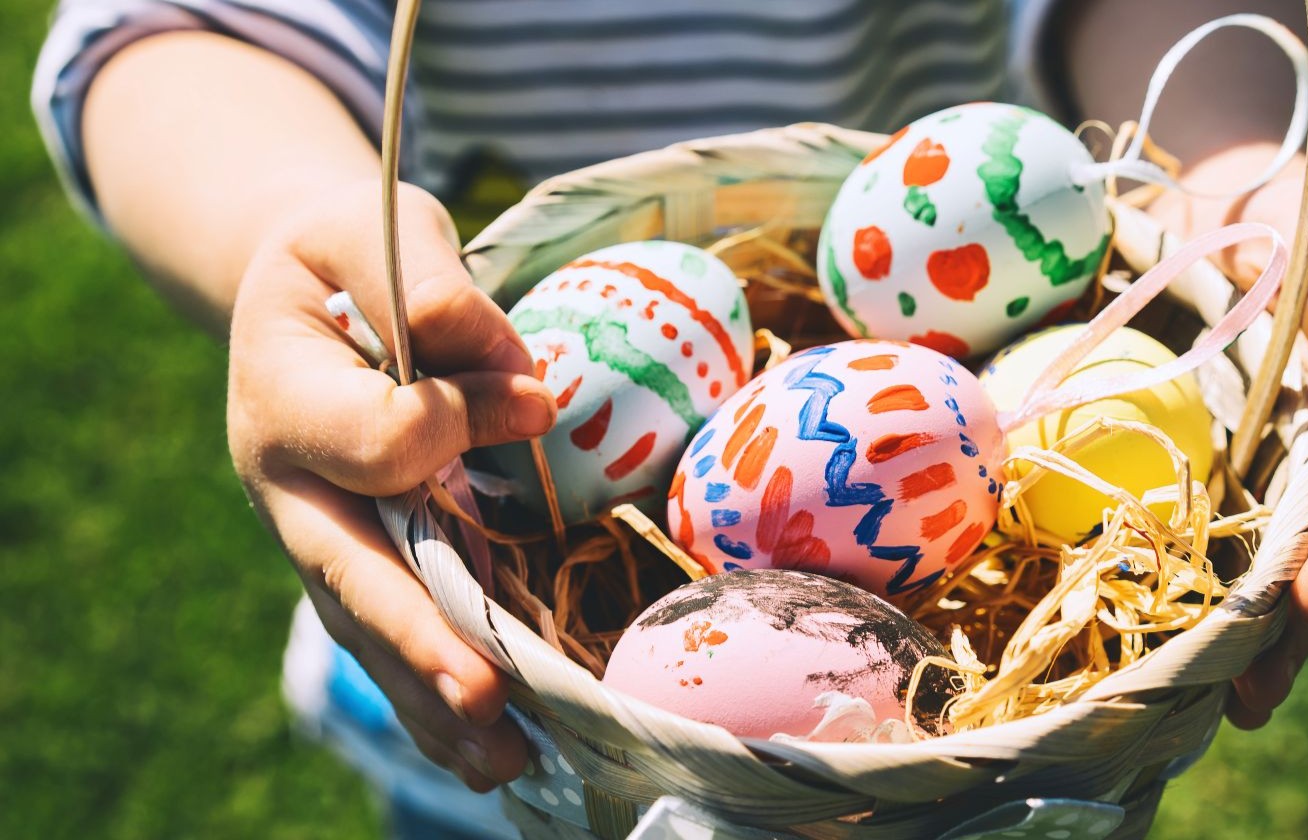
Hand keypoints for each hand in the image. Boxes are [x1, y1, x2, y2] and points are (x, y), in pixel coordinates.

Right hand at [227, 179, 555, 787]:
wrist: (300, 292)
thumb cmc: (343, 255)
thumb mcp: (367, 227)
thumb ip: (422, 280)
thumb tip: (504, 365)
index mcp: (280, 395)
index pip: (381, 437)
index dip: (462, 421)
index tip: (533, 398)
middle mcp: (289, 486)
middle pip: (350, 575)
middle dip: (420, 637)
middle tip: (486, 693)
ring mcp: (319, 537)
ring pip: (371, 631)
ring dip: (435, 699)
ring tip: (506, 763)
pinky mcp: (359, 563)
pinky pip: (392, 641)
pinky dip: (436, 702)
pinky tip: (493, 756)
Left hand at [1147, 144, 1307, 728]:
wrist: (1228, 212)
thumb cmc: (1288, 212)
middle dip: (1301, 622)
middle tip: (1257, 688)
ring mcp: (1279, 462)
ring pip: (1279, 563)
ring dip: (1256, 637)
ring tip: (1221, 704)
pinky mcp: (1225, 466)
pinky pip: (1220, 538)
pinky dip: (1201, 594)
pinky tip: (1167, 649)